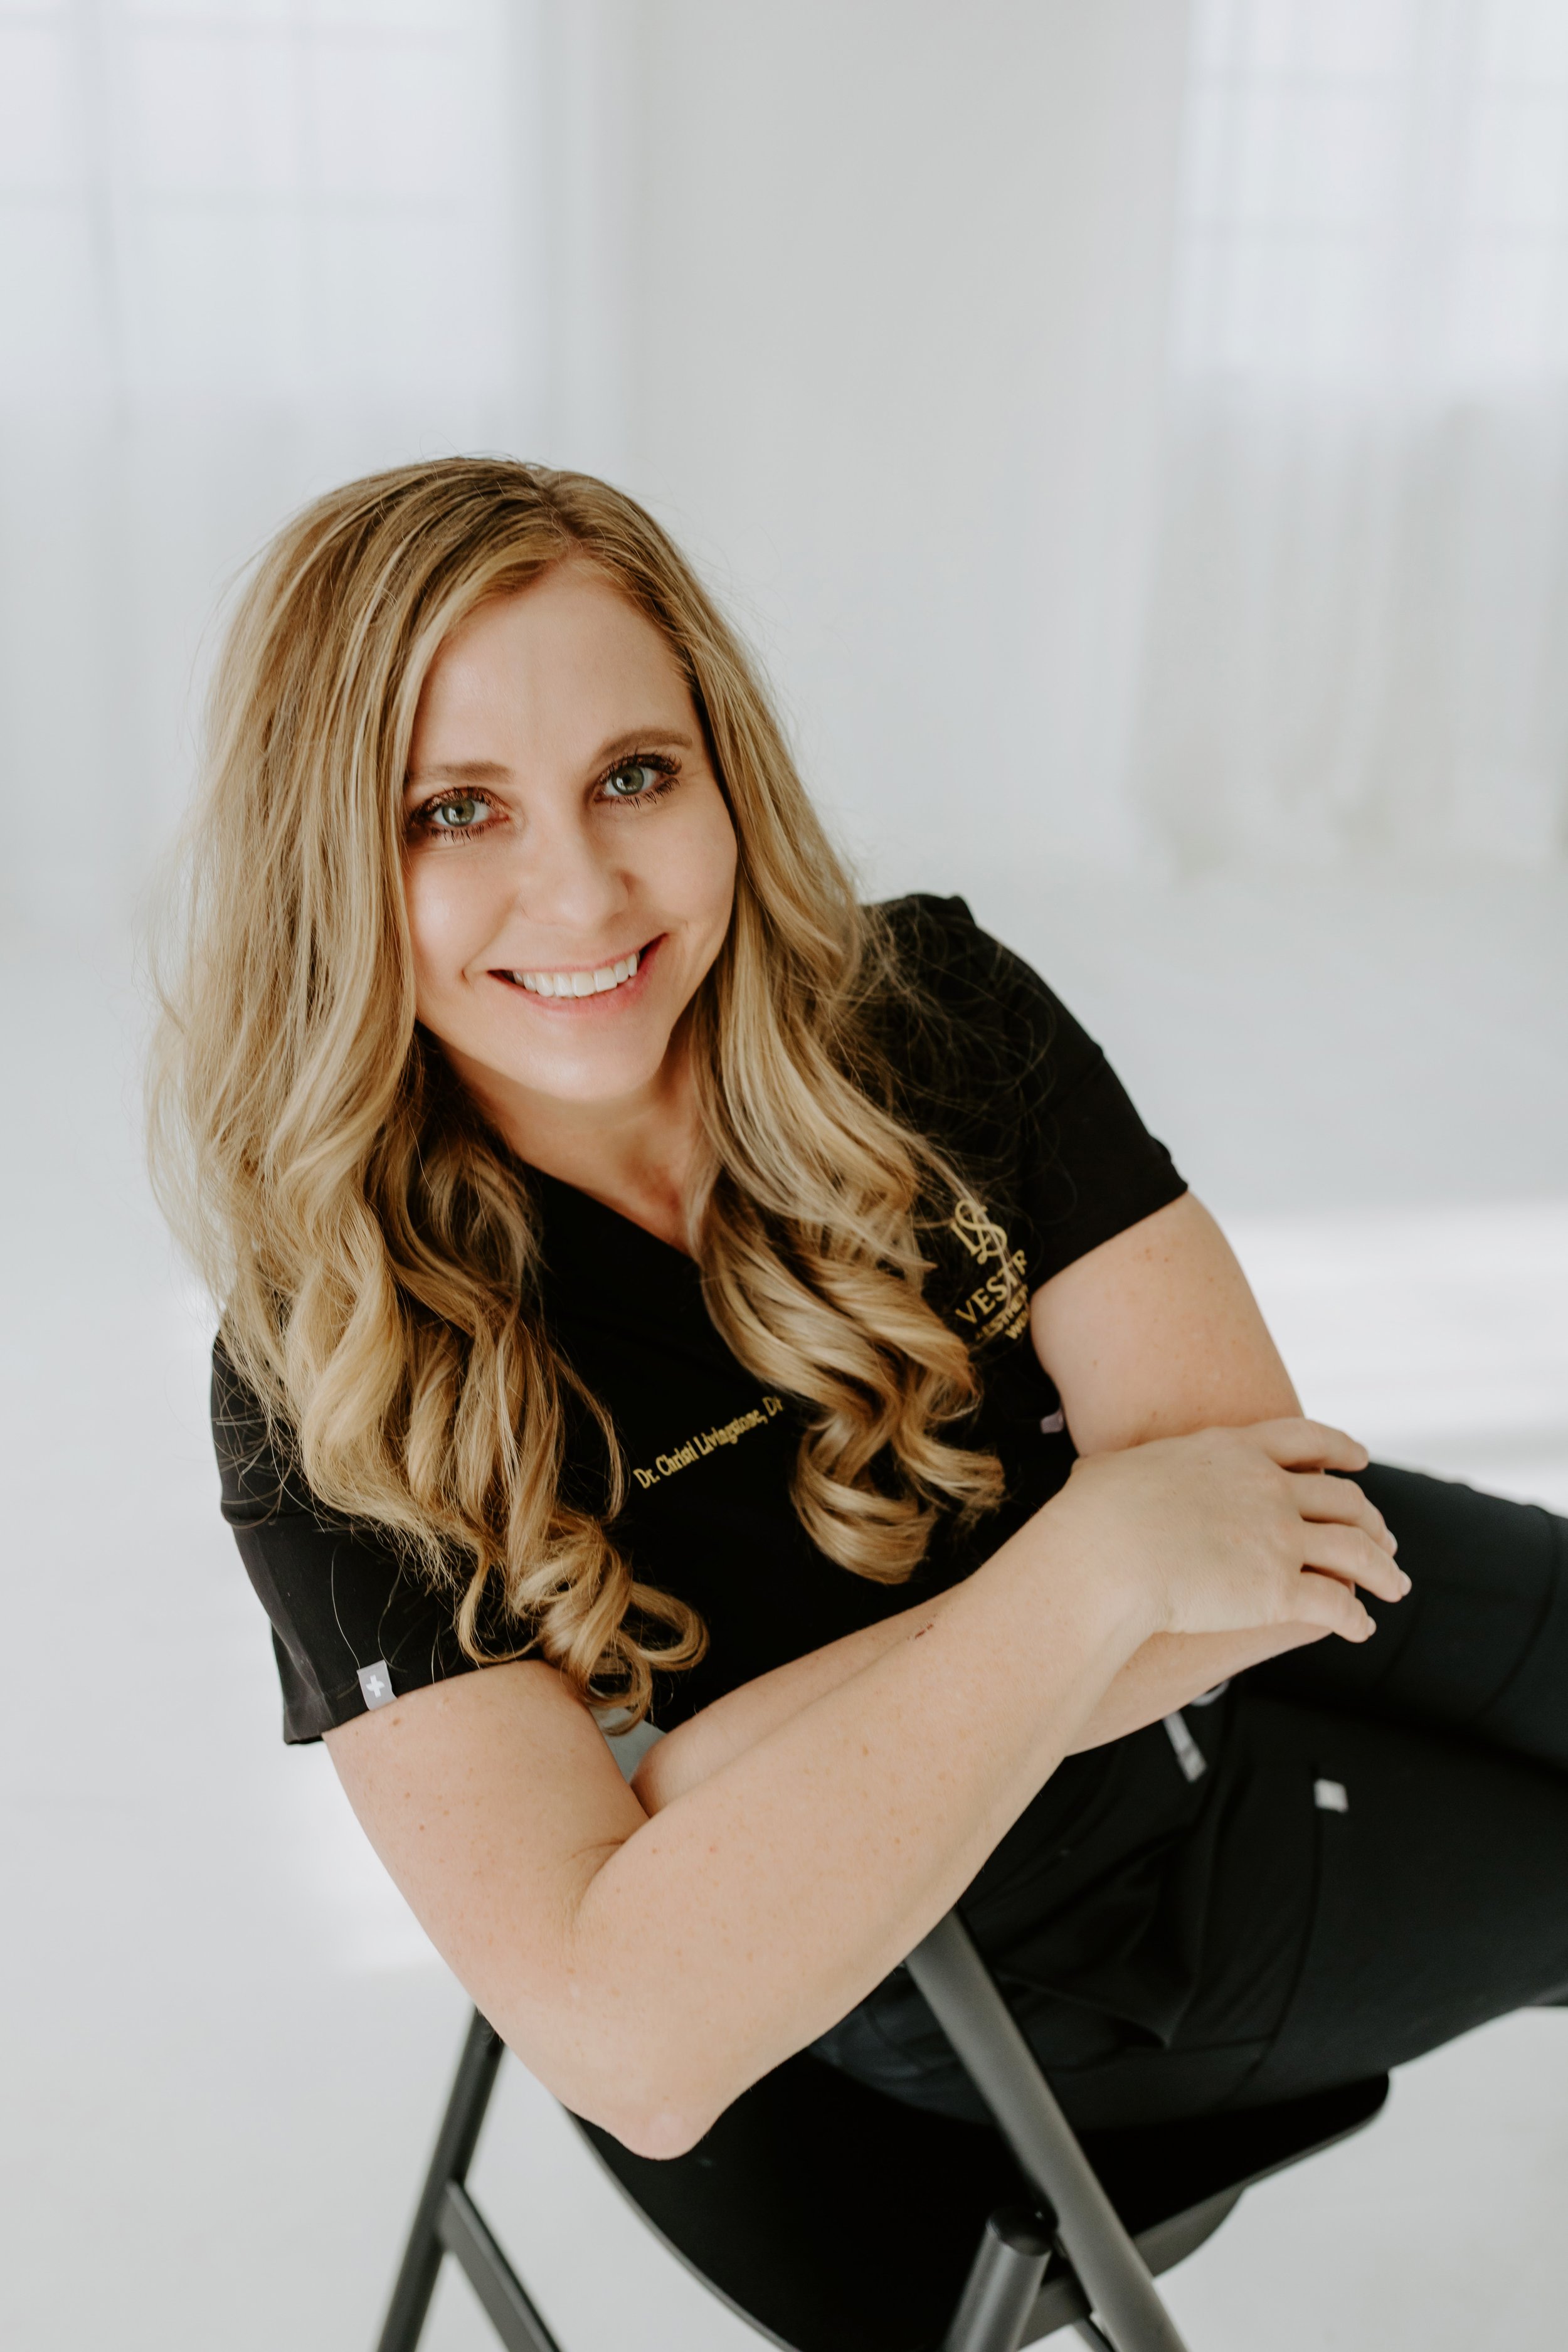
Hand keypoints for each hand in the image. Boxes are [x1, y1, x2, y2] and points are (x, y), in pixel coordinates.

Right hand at [1046, 1418, 1406, 1644]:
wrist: (1104, 1555)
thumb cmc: (1092, 1515)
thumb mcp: (1112, 1470)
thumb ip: (1123, 1468)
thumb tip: (1095, 1474)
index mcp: (1233, 1450)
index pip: (1306, 1439)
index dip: (1340, 1448)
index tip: (1360, 1460)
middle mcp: (1269, 1488)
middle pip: (1344, 1499)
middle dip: (1371, 1520)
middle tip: (1386, 1538)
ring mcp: (1280, 1538)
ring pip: (1357, 1551)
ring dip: (1383, 1570)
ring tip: (1397, 1587)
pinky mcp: (1280, 1590)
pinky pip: (1336, 1604)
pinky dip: (1355, 1617)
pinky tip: (1360, 1628)